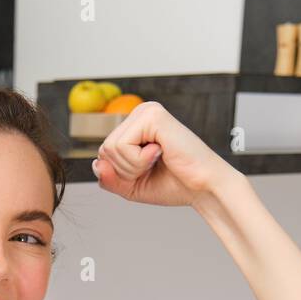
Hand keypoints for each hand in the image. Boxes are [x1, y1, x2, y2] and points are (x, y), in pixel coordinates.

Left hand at [91, 101, 240, 208]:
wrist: (204, 188)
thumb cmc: (175, 184)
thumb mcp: (132, 186)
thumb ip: (110, 178)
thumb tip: (96, 163)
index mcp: (135, 126)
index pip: (104, 154)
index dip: (121, 174)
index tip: (149, 171)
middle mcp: (139, 113)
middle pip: (104, 150)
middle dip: (126, 171)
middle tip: (154, 167)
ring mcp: (146, 111)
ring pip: (110, 149)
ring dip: (133, 166)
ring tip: (158, 160)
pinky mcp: (152, 115)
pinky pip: (122, 146)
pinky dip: (138, 161)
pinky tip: (161, 153)